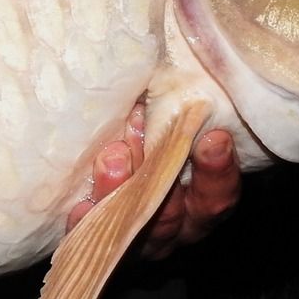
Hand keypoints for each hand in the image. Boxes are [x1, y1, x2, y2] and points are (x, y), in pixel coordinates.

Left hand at [64, 101, 239, 258]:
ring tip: (110, 160)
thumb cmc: (154, 140)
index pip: (218, 193)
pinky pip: (92, 239)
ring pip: (136, 226)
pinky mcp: (100, 241)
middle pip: (178, 213)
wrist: (118, 186)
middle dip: (158, 177)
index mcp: (201, 198)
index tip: (213, 137)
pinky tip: (80, 206)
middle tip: (136, 142)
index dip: (218, 170)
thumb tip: (163, 56)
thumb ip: (174, 110)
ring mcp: (139, 239)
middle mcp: (177, 224)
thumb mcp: (170, 126)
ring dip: (120, 192)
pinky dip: (86, 223)